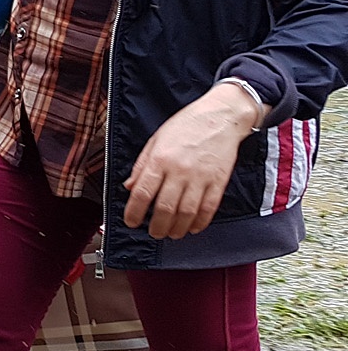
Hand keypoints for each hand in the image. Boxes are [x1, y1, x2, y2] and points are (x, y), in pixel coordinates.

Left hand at [122, 83, 258, 238]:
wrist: (221, 116)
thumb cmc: (186, 125)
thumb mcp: (156, 140)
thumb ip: (141, 165)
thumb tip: (130, 187)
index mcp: (160, 159)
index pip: (143, 193)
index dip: (134, 212)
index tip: (131, 222)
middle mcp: (179, 170)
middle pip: (165, 208)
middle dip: (156, 226)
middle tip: (153, 233)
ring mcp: (201, 177)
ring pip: (186, 213)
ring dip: (177, 229)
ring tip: (170, 234)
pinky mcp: (219, 181)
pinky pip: (209, 208)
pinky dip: (200, 222)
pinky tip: (192, 227)